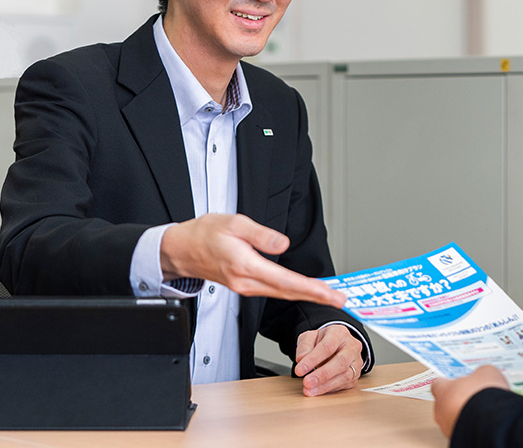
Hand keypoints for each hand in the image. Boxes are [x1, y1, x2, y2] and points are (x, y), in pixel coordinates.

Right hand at [159, 213, 345, 306]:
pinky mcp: (244, 286)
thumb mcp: (233, 223)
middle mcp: (246, 282)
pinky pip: (273, 291)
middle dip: (316, 296)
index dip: (311, 288)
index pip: (285, 280)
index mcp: (245, 265)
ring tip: (329, 295)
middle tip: (340, 299)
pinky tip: (304, 289)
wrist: (182, 249)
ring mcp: (244, 287)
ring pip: (281, 294)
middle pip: (287, 292)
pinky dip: (292, 292)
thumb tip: (282, 243)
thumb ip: (260, 234)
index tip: (330, 293)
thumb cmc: (205, 233)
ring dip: (306, 295)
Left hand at [294, 324, 363, 396]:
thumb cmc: (323, 341)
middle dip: (322, 375)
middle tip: (307, 382)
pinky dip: (330, 389)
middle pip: (341, 361)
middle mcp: (351, 346)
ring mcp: (356, 361)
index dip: (313, 359)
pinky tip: (318, 390)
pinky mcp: (356, 375)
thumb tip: (301, 359)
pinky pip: (345, 384)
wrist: (335, 345)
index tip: (299, 370)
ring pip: (345, 376)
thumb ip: (304, 347)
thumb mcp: (309, 338)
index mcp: (339, 333)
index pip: (327, 346)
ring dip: (325, 385)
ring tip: (310, 390)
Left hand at [431, 366, 507, 438]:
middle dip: (457, 399)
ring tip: (481, 408)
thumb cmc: (484, 396)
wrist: (493, 421)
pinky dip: (470, 425)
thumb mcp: (487, 373)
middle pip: (445, 402)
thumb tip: (482, 375)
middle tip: (472, 394)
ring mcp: (448, 426)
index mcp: (442, 390)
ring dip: (463, 413)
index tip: (458, 381)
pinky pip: (462, 428)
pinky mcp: (459, 438)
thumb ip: (479, 373)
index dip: (450, 382)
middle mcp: (441, 410)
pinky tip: (483, 420)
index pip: (438, 384)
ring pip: (453, 417)